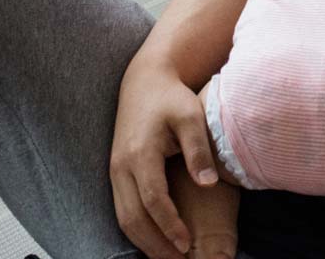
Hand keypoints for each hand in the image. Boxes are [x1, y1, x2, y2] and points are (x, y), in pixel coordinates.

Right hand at [110, 62, 219, 258]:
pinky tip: (156, 241)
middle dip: (154, 244)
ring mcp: (115, 172)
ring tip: (169, 258)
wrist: (144, 82)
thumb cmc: (171, 98)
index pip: (153, 199)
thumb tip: (208, 185)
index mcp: (140, 153)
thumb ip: (198, 150)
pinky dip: (137, 230)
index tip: (187, 243)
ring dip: (144, 242)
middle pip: (132, 217)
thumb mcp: (190, 116)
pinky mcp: (116, 174)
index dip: (169, 225)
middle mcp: (121, 167)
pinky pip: (122, 210)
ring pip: (123, 218)